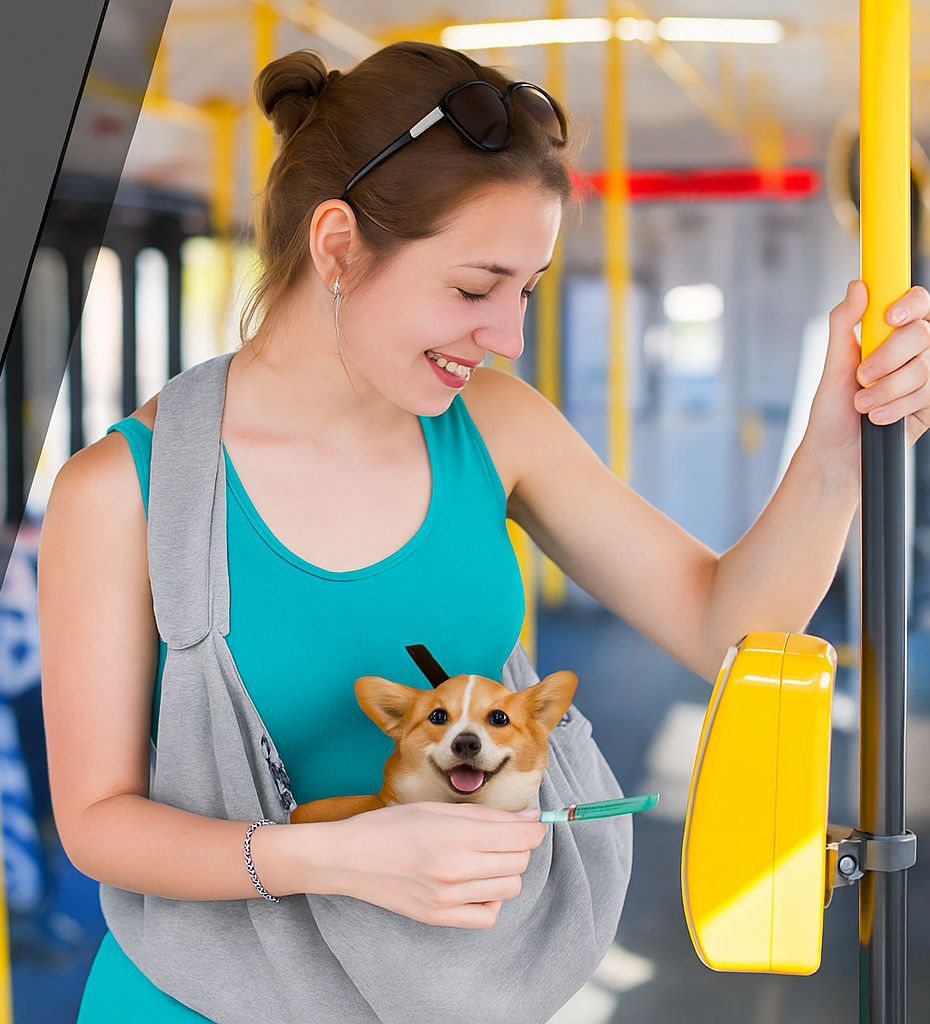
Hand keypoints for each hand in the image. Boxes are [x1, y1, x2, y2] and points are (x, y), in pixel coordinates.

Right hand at [315, 801, 545, 928]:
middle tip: (502, 834)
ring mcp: (447, 898)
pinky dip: (491, 899)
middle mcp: (454, 870)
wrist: (348, 859)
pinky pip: (488, 915)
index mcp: (454, 836)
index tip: (533, 821)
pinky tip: (474, 883)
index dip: (535, 827)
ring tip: (484, 858)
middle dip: (519, 845)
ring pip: (510, 888)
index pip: (520, 836)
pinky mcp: (439, 918)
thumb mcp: (436, 809)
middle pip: (519, 861)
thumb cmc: (388, 827)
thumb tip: (528, 818)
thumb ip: (485, 815)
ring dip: (506, 871)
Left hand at [807, 281, 929, 466]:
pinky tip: (878, 418)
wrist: (837, 455)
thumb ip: (844, 324)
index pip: (916, 305)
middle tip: (861, 377)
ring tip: (862, 405)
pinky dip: (897, 407)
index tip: (889, 317)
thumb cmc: (832, 410)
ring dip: (887, 389)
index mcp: (889, 336)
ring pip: (924, 368)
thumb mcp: (833, 365)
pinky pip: (926, 396)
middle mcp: (911, 354)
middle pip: (922, 335)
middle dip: (888, 357)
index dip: (910, 305)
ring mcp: (923, 379)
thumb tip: (858, 286)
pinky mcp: (929, 406)